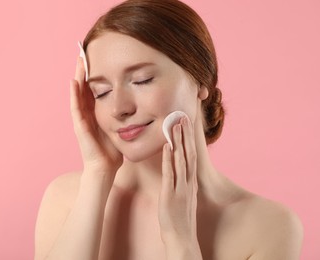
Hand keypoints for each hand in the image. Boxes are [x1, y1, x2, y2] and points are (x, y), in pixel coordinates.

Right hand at [70, 57, 122, 180]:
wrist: (104, 168)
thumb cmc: (112, 151)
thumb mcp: (119, 128)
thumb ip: (124, 117)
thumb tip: (139, 107)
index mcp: (96, 113)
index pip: (94, 89)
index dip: (94, 74)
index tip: (97, 58)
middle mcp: (87, 113)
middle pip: (84, 86)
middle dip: (85, 70)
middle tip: (85, 52)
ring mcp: (81, 119)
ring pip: (78, 93)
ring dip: (78, 76)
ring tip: (79, 60)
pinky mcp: (80, 126)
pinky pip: (76, 107)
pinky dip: (74, 94)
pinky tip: (74, 81)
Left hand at [158, 116, 201, 258]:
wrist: (182, 239)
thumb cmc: (180, 218)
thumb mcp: (183, 197)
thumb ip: (181, 183)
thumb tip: (176, 170)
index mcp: (190, 182)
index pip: (191, 155)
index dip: (189, 139)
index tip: (186, 123)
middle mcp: (188, 182)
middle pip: (189, 153)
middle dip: (186, 134)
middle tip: (182, 116)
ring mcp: (181, 188)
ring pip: (181, 160)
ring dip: (179, 141)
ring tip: (176, 124)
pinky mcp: (171, 196)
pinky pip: (170, 174)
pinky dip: (169, 159)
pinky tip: (167, 147)